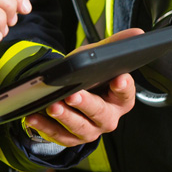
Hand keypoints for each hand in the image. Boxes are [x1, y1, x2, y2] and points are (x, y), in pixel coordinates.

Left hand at [23, 27, 140, 146]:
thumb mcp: (98, 59)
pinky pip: (58, 135)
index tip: (118, 78)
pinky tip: (33, 116)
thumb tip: (138, 32)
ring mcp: (91, 131)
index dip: (123, 87)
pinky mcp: (72, 139)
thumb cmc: (90, 77)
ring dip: (65, 117)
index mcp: (120, 100)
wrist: (72, 95)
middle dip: (86, 103)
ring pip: (79, 127)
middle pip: (100, 113)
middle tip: (73, 94)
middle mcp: (108, 118)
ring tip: (52, 106)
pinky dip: (45, 126)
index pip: (126, 93)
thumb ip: (115, 46)